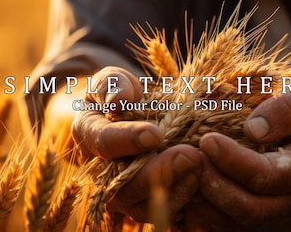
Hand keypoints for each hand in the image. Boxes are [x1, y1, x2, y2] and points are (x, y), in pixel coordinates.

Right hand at [71, 66, 200, 221]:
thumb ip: (113, 84)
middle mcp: (100, 171)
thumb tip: (118, 100)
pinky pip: (161, 213)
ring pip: (141, 206)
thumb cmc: (124, 93)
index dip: (127, 140)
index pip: (103, 142)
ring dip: (174, 189)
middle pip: (121, 186)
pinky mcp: (145, 203)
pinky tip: (202, 178)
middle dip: (157, 172)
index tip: (155, 134)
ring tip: (200, 165)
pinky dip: (183, 198)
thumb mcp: (115, 79)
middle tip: (190, 155)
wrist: (136, 116)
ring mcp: (122, 192)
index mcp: (88, 134)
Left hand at [196, 76, 290, 227]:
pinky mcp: (252, 216)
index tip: (207, 140)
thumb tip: (253, 129)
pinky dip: (198, 210)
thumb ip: (290, 108)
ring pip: (232, 223)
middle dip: (214, 186)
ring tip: (181, 169)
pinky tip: (182, 183)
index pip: (268, 175)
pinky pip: (221, 225)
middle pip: (248, 209)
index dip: (234, 161)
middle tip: (188, 157)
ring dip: (201, 201)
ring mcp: (271, 212)